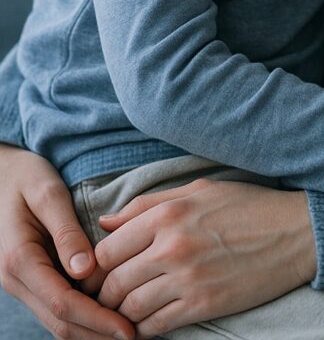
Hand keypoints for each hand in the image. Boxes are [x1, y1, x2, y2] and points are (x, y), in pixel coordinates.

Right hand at [0, 144, 133, 339]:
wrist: (0, 175)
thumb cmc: (26, 177)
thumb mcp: (47, 194)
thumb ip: (66, 232)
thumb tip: (86, 270)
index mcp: (19, 259)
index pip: (62, 303)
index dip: (96, 319)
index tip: (126, 329)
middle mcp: (16, 279)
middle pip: (59, 321)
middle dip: (97, 334)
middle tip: (135, 339)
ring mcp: (22, 282)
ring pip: (56, 320)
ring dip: (90, 331)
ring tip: (126, 332)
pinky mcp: (31, 279)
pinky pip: (56, 306)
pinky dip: (82, 317)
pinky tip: (107, 316)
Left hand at [94, 180, 315, 337]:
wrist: (295, 233)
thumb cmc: (247, 206)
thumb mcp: (198, 191)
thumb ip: (148, 204)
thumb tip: (105, 222)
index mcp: (168, 214)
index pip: (108, 249)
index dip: (97, 265)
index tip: (101, 272)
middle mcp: (172, 246)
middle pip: (113, 281)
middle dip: (104, 293)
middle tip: (106, 298)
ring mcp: (187, 279)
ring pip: (130, 307)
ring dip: (121, 314)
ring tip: (124, 312)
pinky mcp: (203, 305)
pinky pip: (156, 325)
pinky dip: (143, 329)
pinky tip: (146, 324)